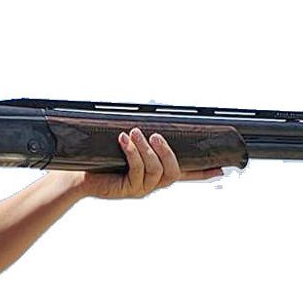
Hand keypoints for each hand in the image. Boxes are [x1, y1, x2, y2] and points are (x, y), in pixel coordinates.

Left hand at [78, 128, 222, 199]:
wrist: (80, 174)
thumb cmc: (104, 156)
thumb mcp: (128, 142)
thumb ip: (143, 133)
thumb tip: (152, 112)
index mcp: (158, 173)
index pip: (186, 174)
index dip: (204, 172)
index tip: (222, 169)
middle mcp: (153, 183)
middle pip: (174, 172)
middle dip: (167, 151)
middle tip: (155, 135)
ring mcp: (142, 188)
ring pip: (156, 170)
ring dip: (147, 149)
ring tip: (135, 134)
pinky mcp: (128, 190)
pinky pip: (136, 171)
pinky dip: (132, 153)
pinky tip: (124, 140)